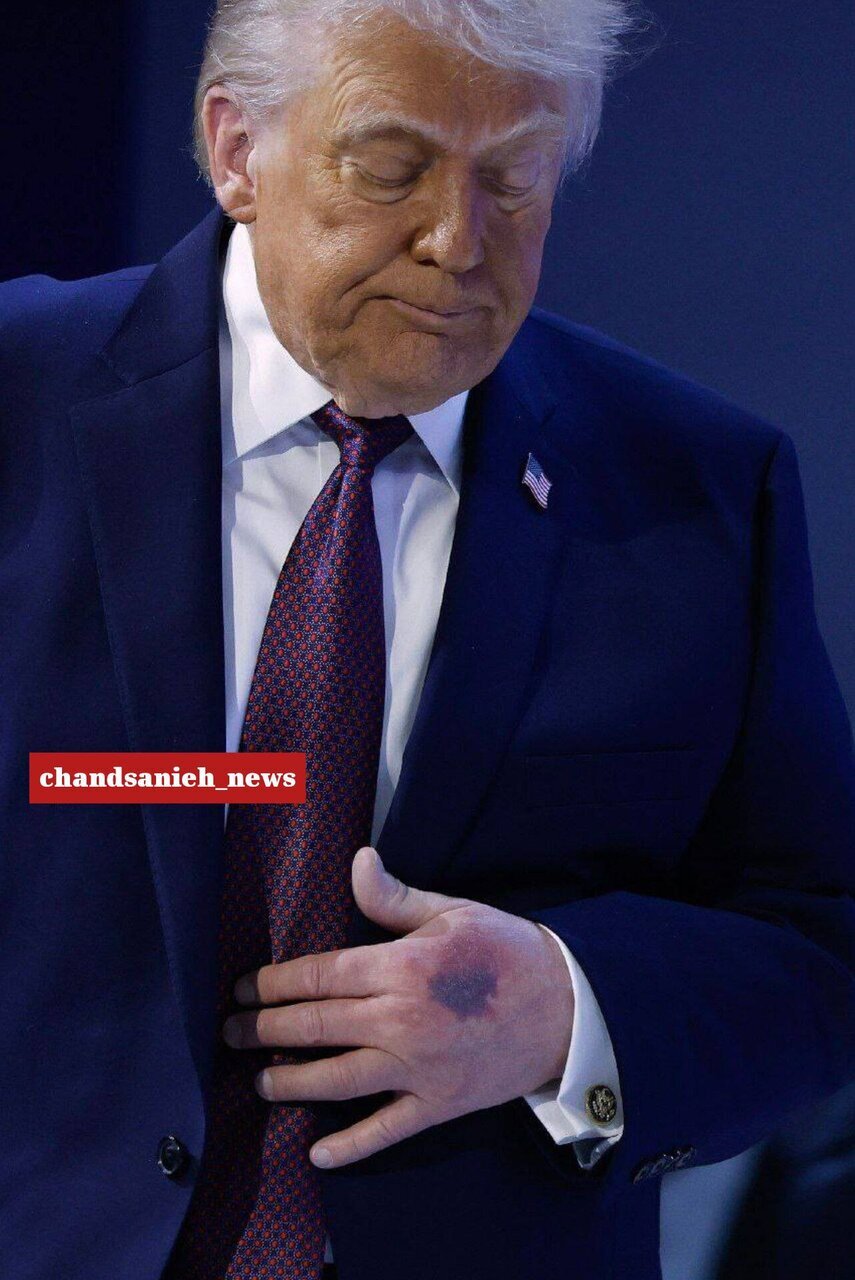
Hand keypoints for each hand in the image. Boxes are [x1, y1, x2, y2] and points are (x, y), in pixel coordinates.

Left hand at [223, 846, 574, 1168]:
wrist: (569, 1006)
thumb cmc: (507, 950)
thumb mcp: (452, 911)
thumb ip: (395, 897)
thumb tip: (357, 861)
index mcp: (401, 966)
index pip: (319, 975)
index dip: (273, 982)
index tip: (242, 986)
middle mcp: (401, 1019)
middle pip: (315, 1027)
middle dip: (264, 1030)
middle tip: (230, 1033)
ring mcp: (418, 1067)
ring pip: (337, 1079)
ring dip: (292, 1082)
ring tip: (260, 1081)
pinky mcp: (439, 1103)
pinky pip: (386, 1129)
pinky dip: (351, 1145)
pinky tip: (317, 1152)